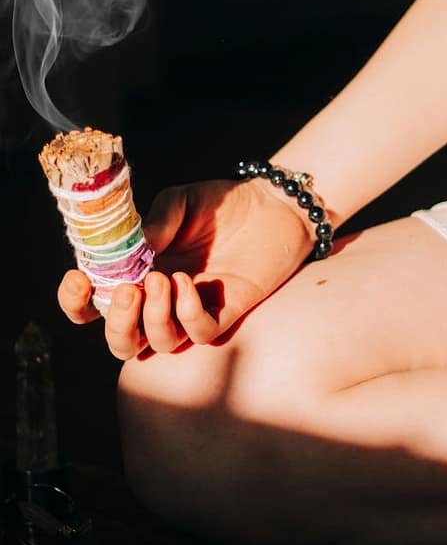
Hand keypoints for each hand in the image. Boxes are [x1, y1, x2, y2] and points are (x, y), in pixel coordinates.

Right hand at [57, 178, 315, 358]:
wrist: (272, 207)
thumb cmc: (220, 205)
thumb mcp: (180, 201)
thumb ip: (156, 220)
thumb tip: (135, 245)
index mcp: (135, 273)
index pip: (93, 305)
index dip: (76, 302)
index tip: (80, 279)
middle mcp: (159, 300)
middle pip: (122, 341)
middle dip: (118, 322)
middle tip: (131, 290)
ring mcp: (191, 309)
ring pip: (158, 343)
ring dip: (154, 317)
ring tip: (165, 278)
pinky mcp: (226, 313)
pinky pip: (199, 334)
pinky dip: (188, 315)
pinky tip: (189, 284)